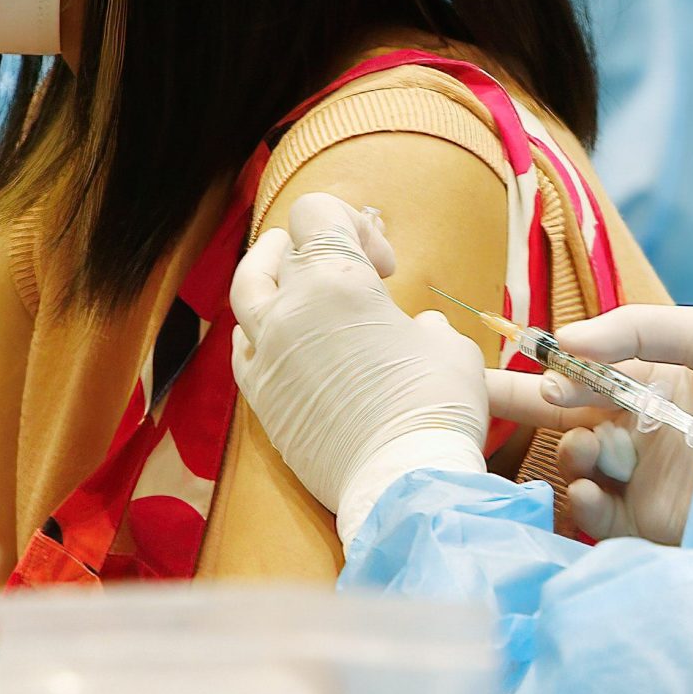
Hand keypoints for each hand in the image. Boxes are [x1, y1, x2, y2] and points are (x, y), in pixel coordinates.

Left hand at [231, 194, 491, 541]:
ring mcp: (268, 354)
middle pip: (276, 251)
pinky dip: (257, 335)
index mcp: (336, 280)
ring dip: (268, 277)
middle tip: (334, 260)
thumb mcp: (448, 345)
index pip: (318, 214)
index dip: (353, 224)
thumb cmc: (436, 404)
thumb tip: (416, 330)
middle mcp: (291, 310)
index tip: (386, 266)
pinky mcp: (260, 398)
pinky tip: (275, 339)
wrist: (403, 480)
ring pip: (246, 294)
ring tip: (289, 280)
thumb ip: (423, 325)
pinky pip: (244, 351)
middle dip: (304, 245)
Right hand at [498, 306, 692, 545]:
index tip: (532, 372)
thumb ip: (636, 331)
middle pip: (557, 420)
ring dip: (568, 455)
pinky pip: (594, 518)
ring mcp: (642, 481)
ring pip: (573, 467)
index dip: (540, 373)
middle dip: (514, 410)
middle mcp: (636, 431)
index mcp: (646, 384)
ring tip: (591, 451)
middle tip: (468, 407)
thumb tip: (562, 343)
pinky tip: (590, 490)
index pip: (575, 375)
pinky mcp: (651, 527)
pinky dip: (581, 504)